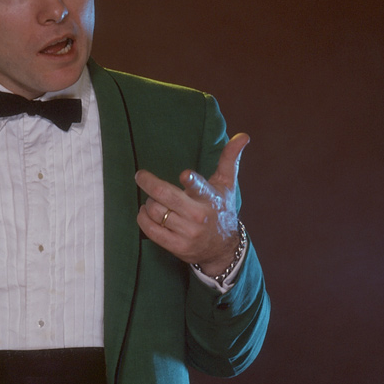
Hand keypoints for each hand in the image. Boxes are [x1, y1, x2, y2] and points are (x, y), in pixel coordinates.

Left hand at [135, 134, 248, 273]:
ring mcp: (187, 233)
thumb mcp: (226, 184)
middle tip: (140, 176)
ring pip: (155, 211)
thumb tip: (243, 136)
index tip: (184, 175)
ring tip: (151, 199)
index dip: (192, 181)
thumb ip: (229, 158)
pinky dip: (143, 218)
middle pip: (165, 196)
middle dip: (148, 182)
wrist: (223, 248)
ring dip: (148, 202)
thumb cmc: (221, 209)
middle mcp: (198, 216)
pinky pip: (150, 230)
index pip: (200, 188)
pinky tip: (145, 212)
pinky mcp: (177, 246)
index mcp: (210, 198)